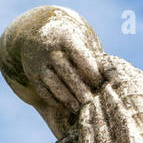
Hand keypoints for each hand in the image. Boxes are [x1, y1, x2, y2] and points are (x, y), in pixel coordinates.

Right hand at [3, 7, 105, 132]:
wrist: (35, 32)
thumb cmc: (70, 38)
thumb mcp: (81, 38)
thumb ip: (93, 54)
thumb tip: (110, 76)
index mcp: (66, 38)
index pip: (80, 57)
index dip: (91, 72)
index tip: (102, 85)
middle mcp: (50, 50)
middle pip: (67, 73)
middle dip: (80, 90)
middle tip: (92, 103)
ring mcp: (39, 63)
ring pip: (54, 84)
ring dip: (67, 99)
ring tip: (80, 110)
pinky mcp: (32, 75)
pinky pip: (44, 91)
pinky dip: (55, 101)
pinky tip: (67, 109)